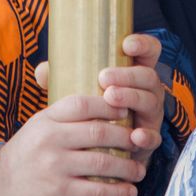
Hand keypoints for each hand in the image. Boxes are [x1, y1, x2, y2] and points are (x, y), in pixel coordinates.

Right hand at [0, 91, 145, 195]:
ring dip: (127, 166)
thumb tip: (93, 106)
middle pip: (97, 131)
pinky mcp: (57, 191)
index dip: (107, 104)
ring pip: (101, 161)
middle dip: (125, 136)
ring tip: (140, 168)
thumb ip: (60, 118)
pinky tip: (129, 192)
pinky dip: (117, 192)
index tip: (126, 108)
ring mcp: (54, 164)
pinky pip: (95, 190)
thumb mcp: (35, 129)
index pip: (82, 103)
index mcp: (46, 119)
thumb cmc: (20, 159)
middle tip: (141, 140)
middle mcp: (51, 138)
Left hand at [35, 33, 164, 168]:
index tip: (126, 44)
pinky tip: (135, 135)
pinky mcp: (148, 140)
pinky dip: (146, 136)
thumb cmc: (90, 112)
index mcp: (133, 72)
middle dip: (128, 74)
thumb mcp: (79, 92)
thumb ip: (63, 78)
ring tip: (110, 97)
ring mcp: (150, 115)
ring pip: (150, 101)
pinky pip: (154, 137)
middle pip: (148, 75)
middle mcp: (146, 91)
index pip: (148, 51)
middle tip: (104, 77)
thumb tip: (42, 71)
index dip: (142, 44)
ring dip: (132, 97)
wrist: (98, 151)